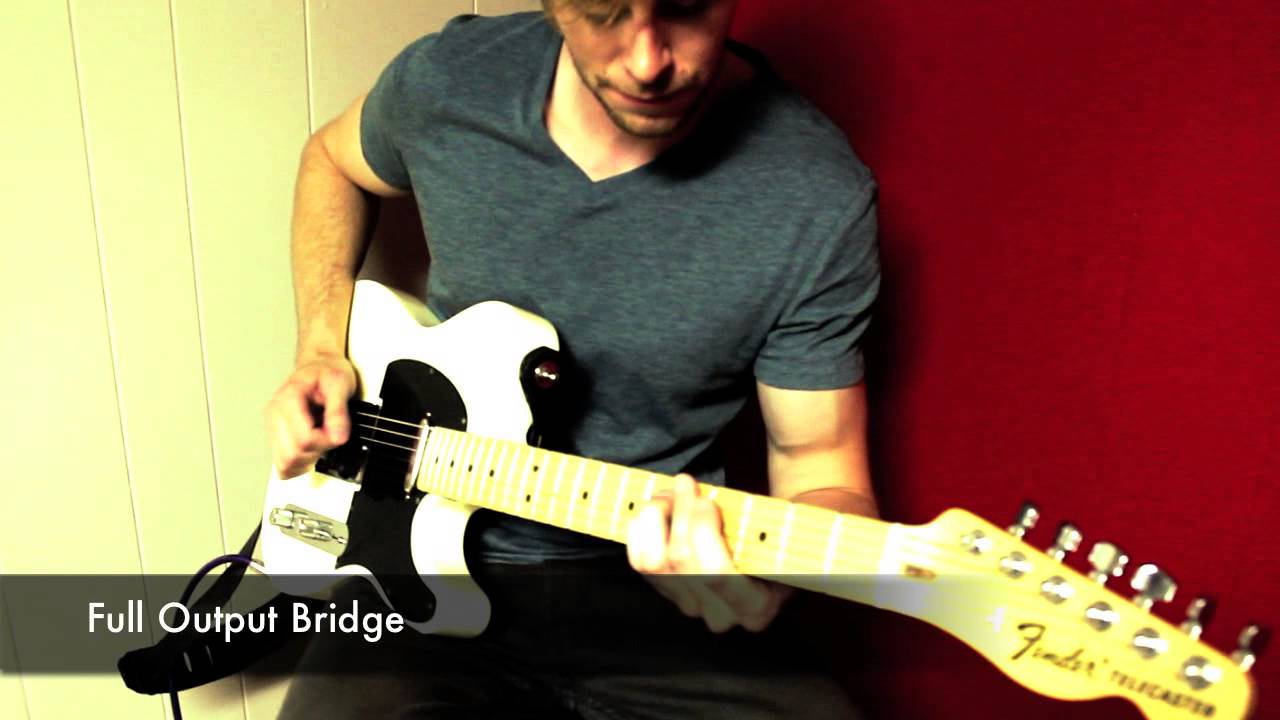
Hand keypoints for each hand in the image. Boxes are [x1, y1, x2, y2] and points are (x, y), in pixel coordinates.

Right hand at [265, 354, 356, 477]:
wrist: (319, 366)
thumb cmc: (328, 372)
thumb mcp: (340, 384)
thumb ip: (338, 411)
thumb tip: (338, 437)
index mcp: (288, 399)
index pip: (304, 439)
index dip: (326, 441)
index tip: (338, 431)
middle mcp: (274, 414)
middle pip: (291, 455)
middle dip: (317, 451)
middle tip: (330, 434)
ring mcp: (272, 426)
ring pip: (284, 464)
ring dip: (307, 459)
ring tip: (321, 440)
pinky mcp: (275, 436)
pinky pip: (283, 463)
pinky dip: (300, 462)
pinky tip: (312, 448)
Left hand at [626, 474, 792, 632]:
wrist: (765, 559)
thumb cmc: (775, 541)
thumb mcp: (780, 534)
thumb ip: (759, 521)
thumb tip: (711, 498)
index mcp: (756, 605)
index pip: (716, 574)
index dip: (702, 531)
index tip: (706, 500)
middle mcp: (720, 614)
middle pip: (681, 561)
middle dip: (680, 512)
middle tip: (685, 481)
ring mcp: (691, 606)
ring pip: (654, 563)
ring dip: (657, 519)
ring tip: (670, 494)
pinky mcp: (668, 593)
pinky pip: (640, 562)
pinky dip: (641, 530)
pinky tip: (657, 509)